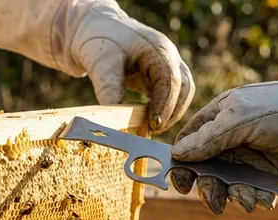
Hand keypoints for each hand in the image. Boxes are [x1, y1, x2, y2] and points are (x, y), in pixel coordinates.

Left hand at [71, 6, 194, 133]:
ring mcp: (167, 65)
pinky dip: (164, 111)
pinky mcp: (160, 76)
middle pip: (184, 88)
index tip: (153, 124)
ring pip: (182, 93)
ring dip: (171, 114)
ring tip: (151, 129)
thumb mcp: (100, 62)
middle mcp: (168, 56)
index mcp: (158, 48)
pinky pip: (171, 96)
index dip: (164, 104)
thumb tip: (114, 115)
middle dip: (171, 113)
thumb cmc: (99, 40)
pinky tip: (148, 123)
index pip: (171, 79)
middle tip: (152, 131)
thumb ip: (108, 86)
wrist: (94, 31)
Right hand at [170, 67, 277, 213]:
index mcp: (219, 118)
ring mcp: (247, 157)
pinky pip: (252, 190)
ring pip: (228, 183)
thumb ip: (208, 139)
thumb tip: (177, 154)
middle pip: (206, 169)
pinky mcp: (266, 172)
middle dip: (209, 187)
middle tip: (214, 202)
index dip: (182, 164)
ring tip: (249, 202)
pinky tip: (265, 200)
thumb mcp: (239, 119)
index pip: (190, 143)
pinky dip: (255, 197)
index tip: (180, 183)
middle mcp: (229, 139)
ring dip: (235, 196)